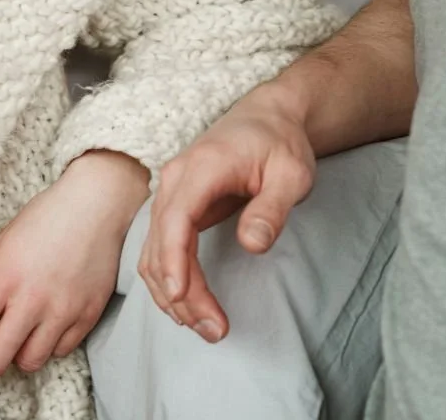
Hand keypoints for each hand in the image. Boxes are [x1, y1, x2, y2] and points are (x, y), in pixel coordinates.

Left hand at [0, 151, 147, 396]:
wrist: (97, 204)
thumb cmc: (45, 218)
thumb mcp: (2, 245)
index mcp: (3, 280)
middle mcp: (31, 301)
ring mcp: (62, 310)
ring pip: (30, 362)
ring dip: (18, 358)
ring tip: (19, 339)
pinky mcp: (88, 314)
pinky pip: (62, 350)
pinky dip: (50, 346)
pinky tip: (48, 327)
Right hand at [138, 86, 316, 340]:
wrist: (267, 117)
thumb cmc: (280, 143)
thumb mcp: (291, 173)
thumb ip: (272, 208)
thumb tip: (253, 245)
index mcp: (202, 167)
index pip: (175, 218)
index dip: (173, 260)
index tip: (182, 295)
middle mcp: (175, 179)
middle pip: (161, 243)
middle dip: (181, 292)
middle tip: (215, 329)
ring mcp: (170, 192)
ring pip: (154, 252)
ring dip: (172, 293)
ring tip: (206, 327)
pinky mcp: (173, 206)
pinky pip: (159, 248)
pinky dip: (168, 279)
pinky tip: (186, 305)